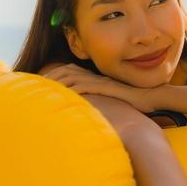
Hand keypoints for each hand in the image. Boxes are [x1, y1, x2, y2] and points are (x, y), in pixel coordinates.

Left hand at [41, 64, 155, 112]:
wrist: (152, 98)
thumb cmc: (134, 104)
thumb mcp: (112, 103)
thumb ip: (99, 105)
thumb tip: (87, 115)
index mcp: (95, 79)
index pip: (69, 72)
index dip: (53, 75)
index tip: (40, 83)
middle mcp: (96, 77)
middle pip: (66, 71)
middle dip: (49, 76)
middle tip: (34, 82)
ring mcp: (101, 81)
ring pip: (72, 76)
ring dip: (56, 81)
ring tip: (42, 86)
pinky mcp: (106, 87)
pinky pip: (85, 86)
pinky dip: (71, 88)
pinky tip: (62, 93)